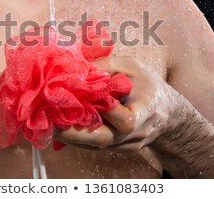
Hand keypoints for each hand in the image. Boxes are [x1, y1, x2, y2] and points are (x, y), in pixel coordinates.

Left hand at [55, 56, 178, 150]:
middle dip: (73, 131)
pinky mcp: (112, 148)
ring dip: (67, 134)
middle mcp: (131, 136)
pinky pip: (91, 144)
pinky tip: (56, 124)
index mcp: (143, 115)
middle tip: (49, 119)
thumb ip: (108, 65)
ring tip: (46, 120)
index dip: (104, 110)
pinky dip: (73, 135)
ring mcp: (121, 145)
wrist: (166, 113)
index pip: (124, 120)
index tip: (79, 97)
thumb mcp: (133, 67)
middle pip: (101, 140)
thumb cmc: (149, 87)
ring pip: (92, 144)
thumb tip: (80, 67)